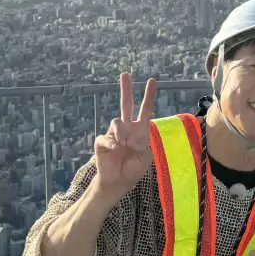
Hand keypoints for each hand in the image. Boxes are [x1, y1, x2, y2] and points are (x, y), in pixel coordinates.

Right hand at [93, 73, 156, 201]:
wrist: (119, 181)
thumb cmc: (134, 168)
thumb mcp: (146, 155)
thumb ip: (142, 141)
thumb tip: (129, 132)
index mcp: (140, 130)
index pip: (145, 110)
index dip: (148, 96)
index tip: (152, 81)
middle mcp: (127, 128)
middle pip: (126, 104)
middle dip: (126, 89)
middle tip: (125, 74)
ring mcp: (114, 133)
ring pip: (117, 122)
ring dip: (122, 132)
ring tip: (124, 144)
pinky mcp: (102, 141)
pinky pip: (107, 137)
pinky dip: (112, 143)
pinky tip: (116, 149)